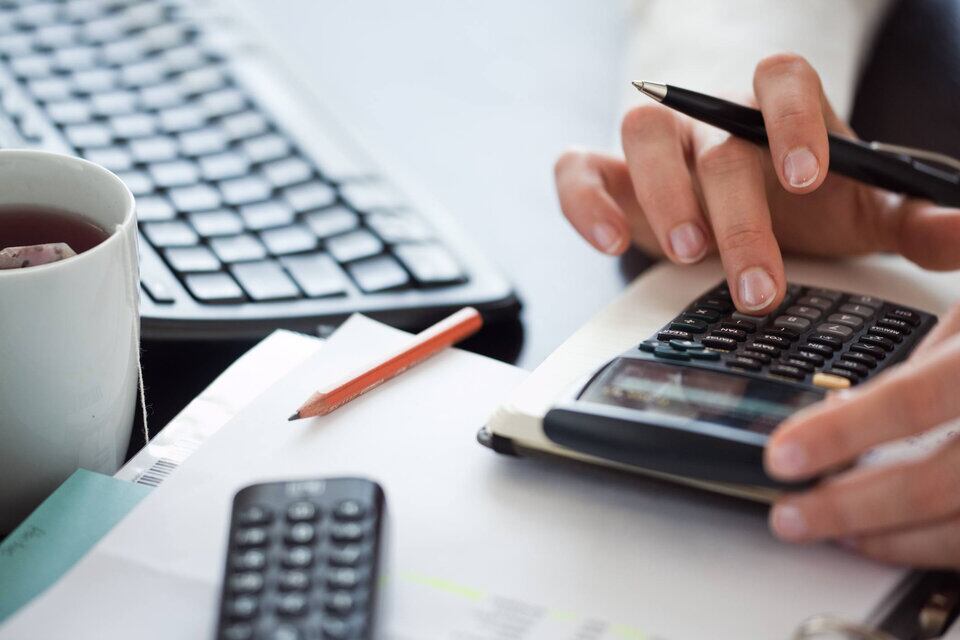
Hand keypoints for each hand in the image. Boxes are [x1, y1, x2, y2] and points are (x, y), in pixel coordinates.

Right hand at [554, 53, 959, 313]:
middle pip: (717, 139)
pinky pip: (576, 169)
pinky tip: (611, 241)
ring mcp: (655, 143)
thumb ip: (915, 217)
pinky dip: (584, 201)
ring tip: (688, 255)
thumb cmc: (802, 198)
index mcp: (778, 112)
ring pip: (642, 134)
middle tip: (758, 284)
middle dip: (739, 215)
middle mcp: (711, 119)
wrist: (734, 192)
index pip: (781, 79)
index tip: (808, 176)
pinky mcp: (605, 173)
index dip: (790, 120)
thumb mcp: (863, 207)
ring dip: (662, 194)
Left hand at [764, 303, 959, 567]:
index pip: (917, 398)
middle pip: (944, 482)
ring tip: (840, 532)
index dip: (845, 432)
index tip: (783, 456)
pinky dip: (945, 546)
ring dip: (899, 540)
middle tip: (792, 516)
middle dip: (854, 507)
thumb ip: (938, 348)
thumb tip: (855, 402)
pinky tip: (904, 539)